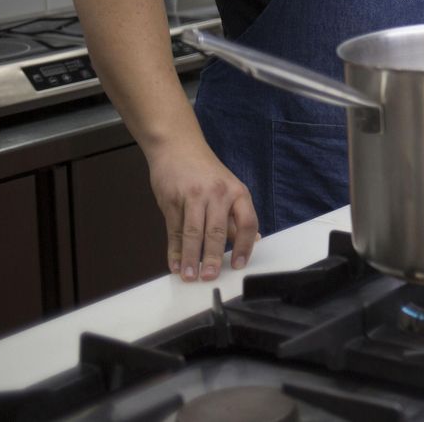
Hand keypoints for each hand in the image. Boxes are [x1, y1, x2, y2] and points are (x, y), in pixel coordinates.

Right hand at [147, 139, 258, 280]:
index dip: (244, 246)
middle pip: (217, 231)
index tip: (238, 264)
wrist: (177, 147)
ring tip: (190, 276)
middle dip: (213, 257)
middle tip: (210, 277)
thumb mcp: (229, 188)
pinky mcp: (171, 201)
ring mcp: (193, 197)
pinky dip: (175, 250)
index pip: (247, 222)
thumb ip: (236, 215)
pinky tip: (176, 264)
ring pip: (193, 233)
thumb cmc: (205, 171)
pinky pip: (174, 230)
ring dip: (191, 258)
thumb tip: (252, 240)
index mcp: (237, 192)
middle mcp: (217, 194)